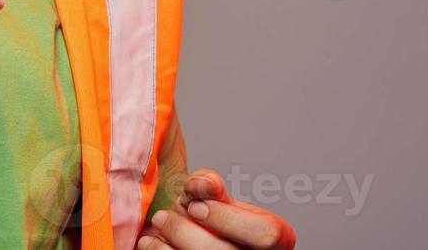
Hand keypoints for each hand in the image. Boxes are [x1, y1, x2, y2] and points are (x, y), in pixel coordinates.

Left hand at [138, 168, 296, 248]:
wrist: (196, 239)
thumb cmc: (208, 219)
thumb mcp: (215, 198)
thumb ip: (209, 184)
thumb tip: (206, 185)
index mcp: (276, 239)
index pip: (265, 233)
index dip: (225, 218)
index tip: (196, 206)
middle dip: (185, 232)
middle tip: (163, 217)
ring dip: (168, 245)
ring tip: (158, 227)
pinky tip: (150, 243)